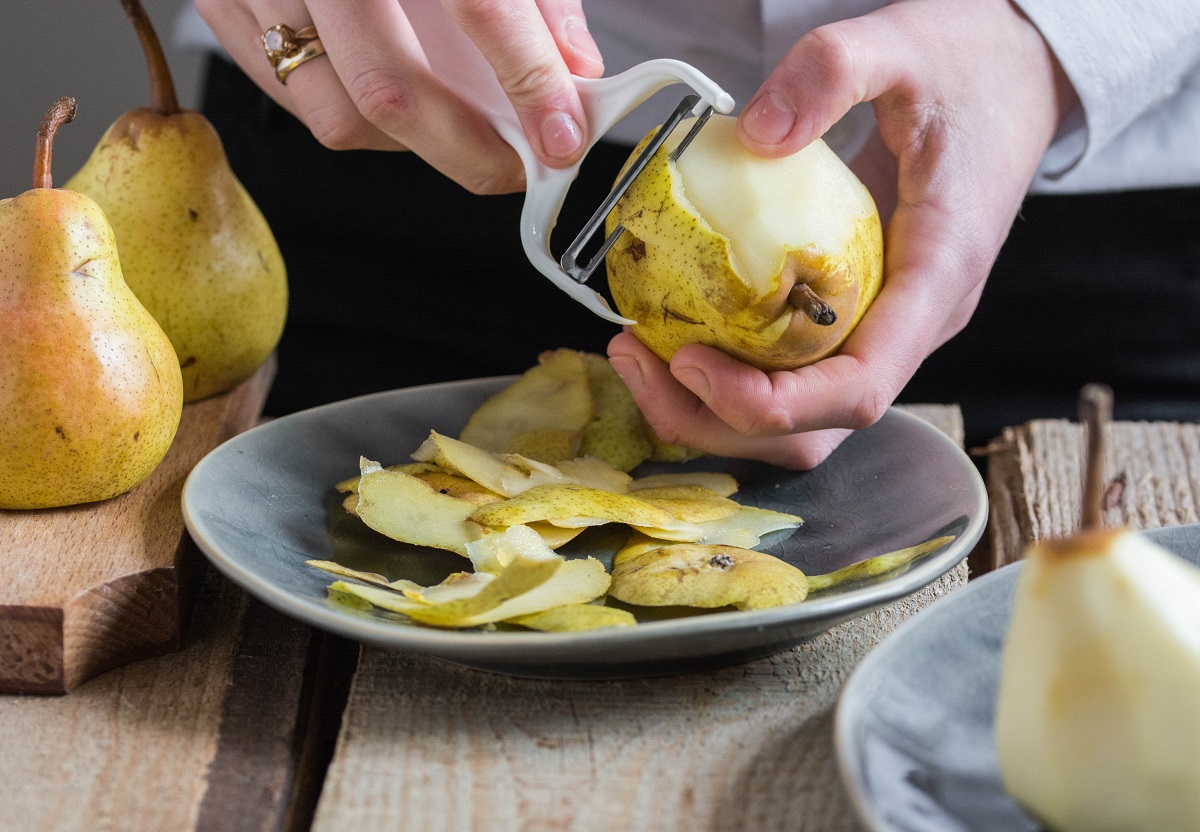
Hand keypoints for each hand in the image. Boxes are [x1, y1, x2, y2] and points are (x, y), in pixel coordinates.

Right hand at [196, 0, 604, 192]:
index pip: (483, 6)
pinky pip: (293, 98)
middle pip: (388, 88)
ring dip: (409, 141)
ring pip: (335, 112)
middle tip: (515, 163)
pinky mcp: (223, 5)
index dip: (531, 82)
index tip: (564, 135)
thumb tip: (574, 73)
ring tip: (456, 129)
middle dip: (465, 150)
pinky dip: (354, 116)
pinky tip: (395, 104)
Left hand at [609, 0, 1077, 468]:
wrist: (1012, 76)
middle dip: (718, 419)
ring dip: (713, 410)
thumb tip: (754, 134)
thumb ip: (831, 73)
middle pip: (816, 427)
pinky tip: (673, 333)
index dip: (770, 404)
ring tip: (640, 356)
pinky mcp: (854, 315)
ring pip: (800, 419)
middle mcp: (911, 325)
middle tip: (637, 361)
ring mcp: (883, 327)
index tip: (688, 362)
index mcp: (938, 279)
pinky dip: (728, 375)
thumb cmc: (969, 69)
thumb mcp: (901, 45)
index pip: (859, 388)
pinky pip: (790, 375)